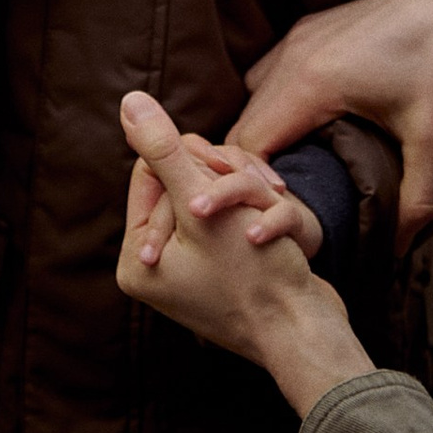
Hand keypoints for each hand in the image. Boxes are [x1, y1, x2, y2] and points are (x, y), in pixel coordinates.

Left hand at [115, 95, 367, 419]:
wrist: (304, 332)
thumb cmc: (250, 273)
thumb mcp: (200, 204)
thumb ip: (161, 149)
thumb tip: (128, 101)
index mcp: (136, 259)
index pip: (149, 171)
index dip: (193, 164)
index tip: (222, 181)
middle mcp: (155, 270)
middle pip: (181, 184)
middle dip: (220, 183)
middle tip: (254, 192)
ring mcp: (188, 277)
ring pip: (211, 198)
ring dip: (242, 196)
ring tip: (268, 207)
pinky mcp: (220, 277)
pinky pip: (229, 226)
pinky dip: (251, 220)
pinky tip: (269, 235)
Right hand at [231, 0, 432, 244]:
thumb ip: (415, 200)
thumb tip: (399, 251)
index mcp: (313, 81)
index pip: (251, 143)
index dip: (253, 185)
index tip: (277, 214)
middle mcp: (293, 55)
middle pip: (244, 122)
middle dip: (249, 168)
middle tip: (277, 206)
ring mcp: (297, 38)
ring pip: (252, 97)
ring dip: (260, 134)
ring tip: (288, 174)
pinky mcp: (308, 30)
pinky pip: (268, 74)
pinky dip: (271, 106)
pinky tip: (301, 130)